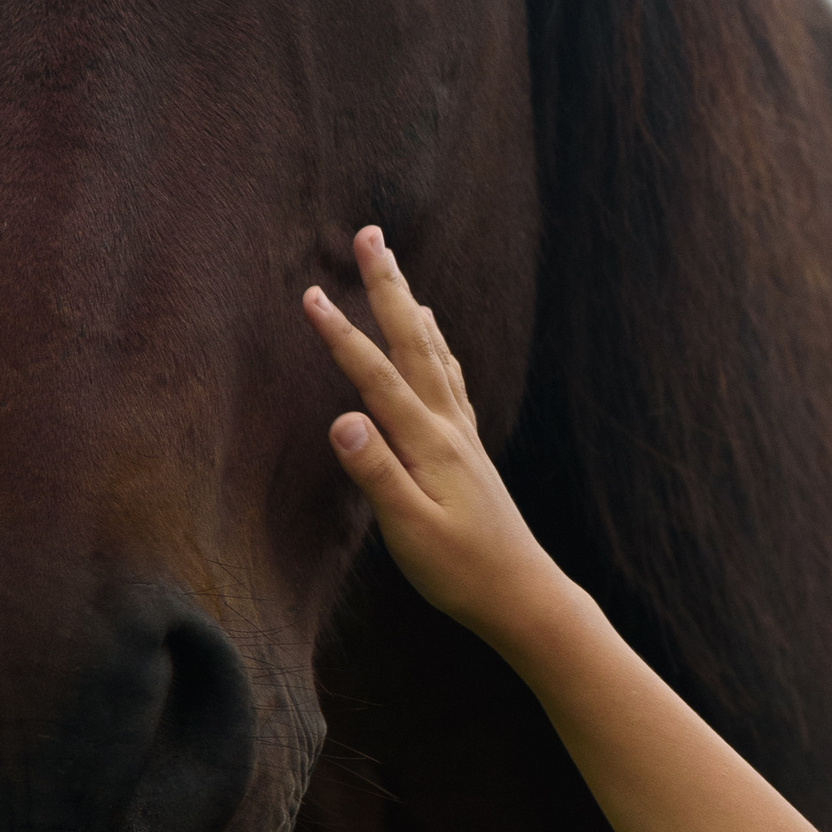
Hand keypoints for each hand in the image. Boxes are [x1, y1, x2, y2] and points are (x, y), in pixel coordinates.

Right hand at [302, 231, 567, 650]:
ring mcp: (462, 434)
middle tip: (370, 237)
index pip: (375, 378)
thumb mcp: (410, 530)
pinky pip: (451, 379)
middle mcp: (449, 426)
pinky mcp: (468, 450)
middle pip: (414, 342)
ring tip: (397, 271)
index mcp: (428, 442)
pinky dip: (438, 347)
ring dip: (411, 308)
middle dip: (388, 288)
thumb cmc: (461, 571)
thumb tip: (341, 418)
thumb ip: (376, 474)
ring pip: (434, 354)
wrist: (522, 595)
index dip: (342, 336)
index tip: (310, 294)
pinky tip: (435, 340)